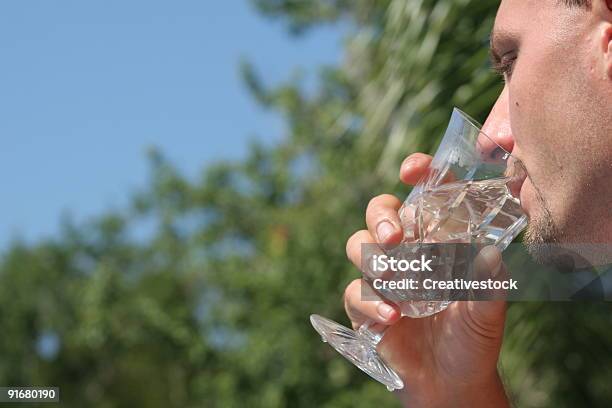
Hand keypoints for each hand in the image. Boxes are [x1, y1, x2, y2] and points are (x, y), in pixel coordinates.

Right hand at [344, 153, 509, 407]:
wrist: (451, 384)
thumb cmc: (474, 338)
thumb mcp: (488, 311)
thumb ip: (488, 284)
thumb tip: (491, 255)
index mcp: (437, 240)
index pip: (423, 196)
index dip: (416, 175)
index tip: (412, 170)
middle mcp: (407, 251)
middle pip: (380, 213)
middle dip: (382, 217)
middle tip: (394, 237)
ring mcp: (383, 277)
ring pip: (359, 246)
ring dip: (372, 258)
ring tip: (394, 280)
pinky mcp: (365, 306)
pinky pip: (355, 292)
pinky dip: (371, 302)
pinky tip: (392, 317)